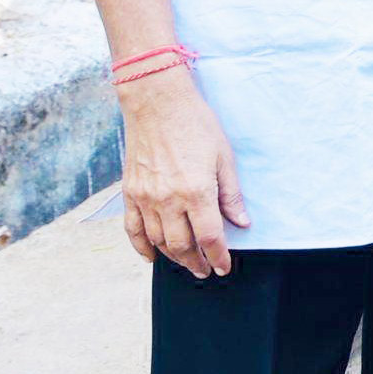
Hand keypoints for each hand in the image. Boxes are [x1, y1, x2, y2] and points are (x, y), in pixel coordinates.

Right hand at [116, 71, 246, 277]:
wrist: (158, 103)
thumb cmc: (196, 125)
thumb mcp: (224, 158)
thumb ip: (231, 194)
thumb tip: (242, 223)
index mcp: (196, 192)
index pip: (210, 237)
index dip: (219, 257)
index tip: (224, 267)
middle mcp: (168, 200)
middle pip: (182, 245)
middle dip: (196, 262)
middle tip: (205, 270)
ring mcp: (145, 198)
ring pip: (158, 241)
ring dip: (173, 257)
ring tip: (186, 263)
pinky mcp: (130, 192)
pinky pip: (133, 229)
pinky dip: (142, 246)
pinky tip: (152, 256)